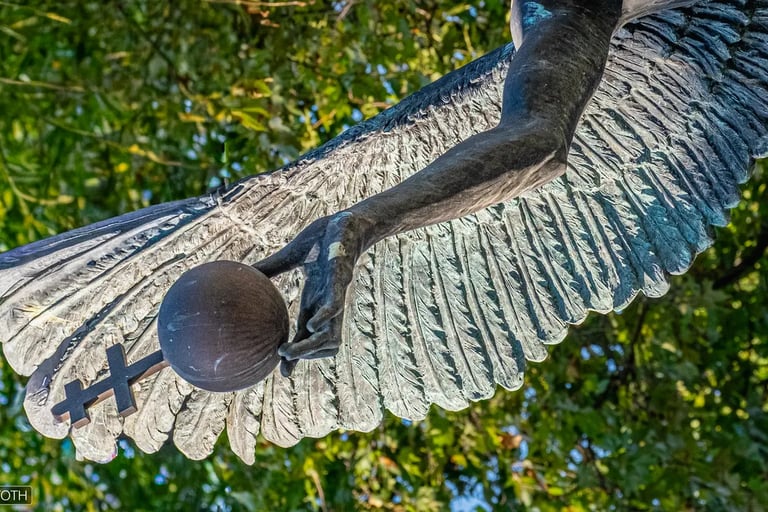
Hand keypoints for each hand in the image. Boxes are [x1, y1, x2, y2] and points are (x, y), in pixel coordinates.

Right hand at [254, 211, 371, 375]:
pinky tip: (310, 323)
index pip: (305, 337)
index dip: (295, 355)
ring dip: (311, 348)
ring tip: (289, 350)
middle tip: (283, 361)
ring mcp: (335, 296)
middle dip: (304, 357)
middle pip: (322, 345)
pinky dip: (323, 320)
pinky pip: (335, 308)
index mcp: (314, 301)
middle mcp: (325, 305)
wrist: (348, 222)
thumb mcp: (291, 255)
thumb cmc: (324, 239)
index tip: (283, 372)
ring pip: (330, 336)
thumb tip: (242, 271)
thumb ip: (270, 266)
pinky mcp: (341, 281)